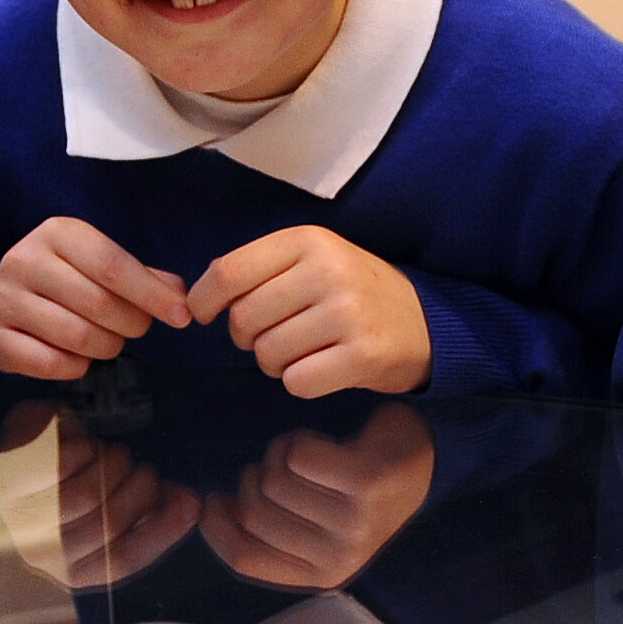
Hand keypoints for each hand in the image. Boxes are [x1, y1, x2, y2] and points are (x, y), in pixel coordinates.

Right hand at [0, 217, 191, 378]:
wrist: (12, 295)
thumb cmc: (70, 278)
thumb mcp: (103, 264)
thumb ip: (145, 278)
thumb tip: (181, 297)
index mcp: (57, 233)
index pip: (113, 266)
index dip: (152, 295)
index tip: (182, 317)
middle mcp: (24, 259)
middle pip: (98, 305)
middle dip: (131, 325)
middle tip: (134, 328)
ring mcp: (4, 299)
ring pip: (78, 337)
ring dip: (106, 347)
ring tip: (106, 340)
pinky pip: (51, 364)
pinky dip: (75, 367)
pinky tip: (75, 356)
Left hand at [0, 403, 199, 587]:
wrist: (16, 463)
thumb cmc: (71, 491)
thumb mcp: (115, 506)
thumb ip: (155, 511)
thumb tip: (192, 504)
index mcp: (74, 571)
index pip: (124, 560)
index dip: (163, 530)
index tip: (192, 501)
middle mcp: (44, 555)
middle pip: (109, 523)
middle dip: (139, 488)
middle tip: (142, 468)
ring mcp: (22, 519)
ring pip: (88, 496)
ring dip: (112, 466)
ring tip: (114, 454)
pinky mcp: (7, 483)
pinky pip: (60, 465)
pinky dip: (83, 448)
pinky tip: (84, 444)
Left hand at [185, 227, 431, 397]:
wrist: (425, 322)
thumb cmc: (352, 293)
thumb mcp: (312, 260)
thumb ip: (258, 270)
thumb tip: (197, 299)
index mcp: (309, 240)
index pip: (229, 272)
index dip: (203, 299)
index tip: (201, 313)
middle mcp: (328, 271)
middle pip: (244, 319)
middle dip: (247, 337)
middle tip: (274, 335)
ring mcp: (348, 313)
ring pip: (267, 354)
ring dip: (275, 363)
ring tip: (305, 351)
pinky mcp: (363, 355)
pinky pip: (297, 382)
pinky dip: (301, 383)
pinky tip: (323, 368)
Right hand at [200, 402, 437, 589]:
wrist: (426, 460)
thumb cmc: (361, 493)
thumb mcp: (318, 528)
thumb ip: (271, 533)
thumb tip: (211, 514)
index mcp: (322, 575)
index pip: (246, 559)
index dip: (217, 530)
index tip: (210, 502)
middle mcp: (337, 556)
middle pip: (253, 516)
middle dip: (252, 482)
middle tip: (276, 466)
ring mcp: (352, 521)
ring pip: (272, 481)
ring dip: (276, 456)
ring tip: (302, 455)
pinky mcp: (364, 483)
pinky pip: (297, 455)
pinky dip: (298, 441)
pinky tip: (319, 444)